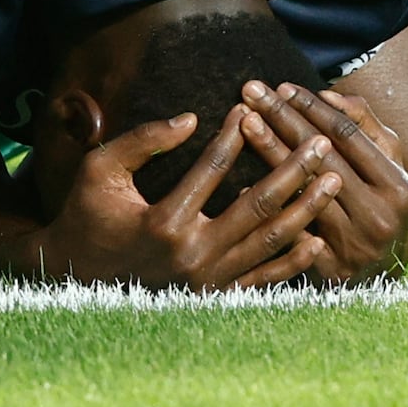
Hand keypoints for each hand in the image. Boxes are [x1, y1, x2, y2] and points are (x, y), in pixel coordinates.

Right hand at [24, 101, 343, 291]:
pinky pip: (261, 281)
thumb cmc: (85, 217)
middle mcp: (192, 255)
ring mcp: (207, 282)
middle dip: (294, 170)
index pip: (213, 168)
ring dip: (305, 210)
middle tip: (322, 143)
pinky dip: (291, 262)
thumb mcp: (100, 171)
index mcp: (165, 221)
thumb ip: (142, 141)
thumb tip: (191, 117)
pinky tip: (316, 239)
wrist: (74, 279)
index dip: (235, 135)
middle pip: (257, 206)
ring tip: (333, 181)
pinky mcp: (213, 298)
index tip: (251, 108)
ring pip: (268, 243)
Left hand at [248, 82, 407, 287]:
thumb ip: (365, 126)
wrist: (387, 279)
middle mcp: (379, 217)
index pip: (349, 137)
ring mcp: (354, 247)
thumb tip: (329, 95)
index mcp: (399, 187)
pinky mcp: (329, 272)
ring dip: (270, 153)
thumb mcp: (389, 167)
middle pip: (322, 158)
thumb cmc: (383, 209)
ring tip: (244, 123)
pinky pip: (290, 234)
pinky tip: (236, 183)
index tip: (281, 86)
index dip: (313, 109)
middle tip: (250, 92)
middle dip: (283, 120)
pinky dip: (265, 210)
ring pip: (302, 192)